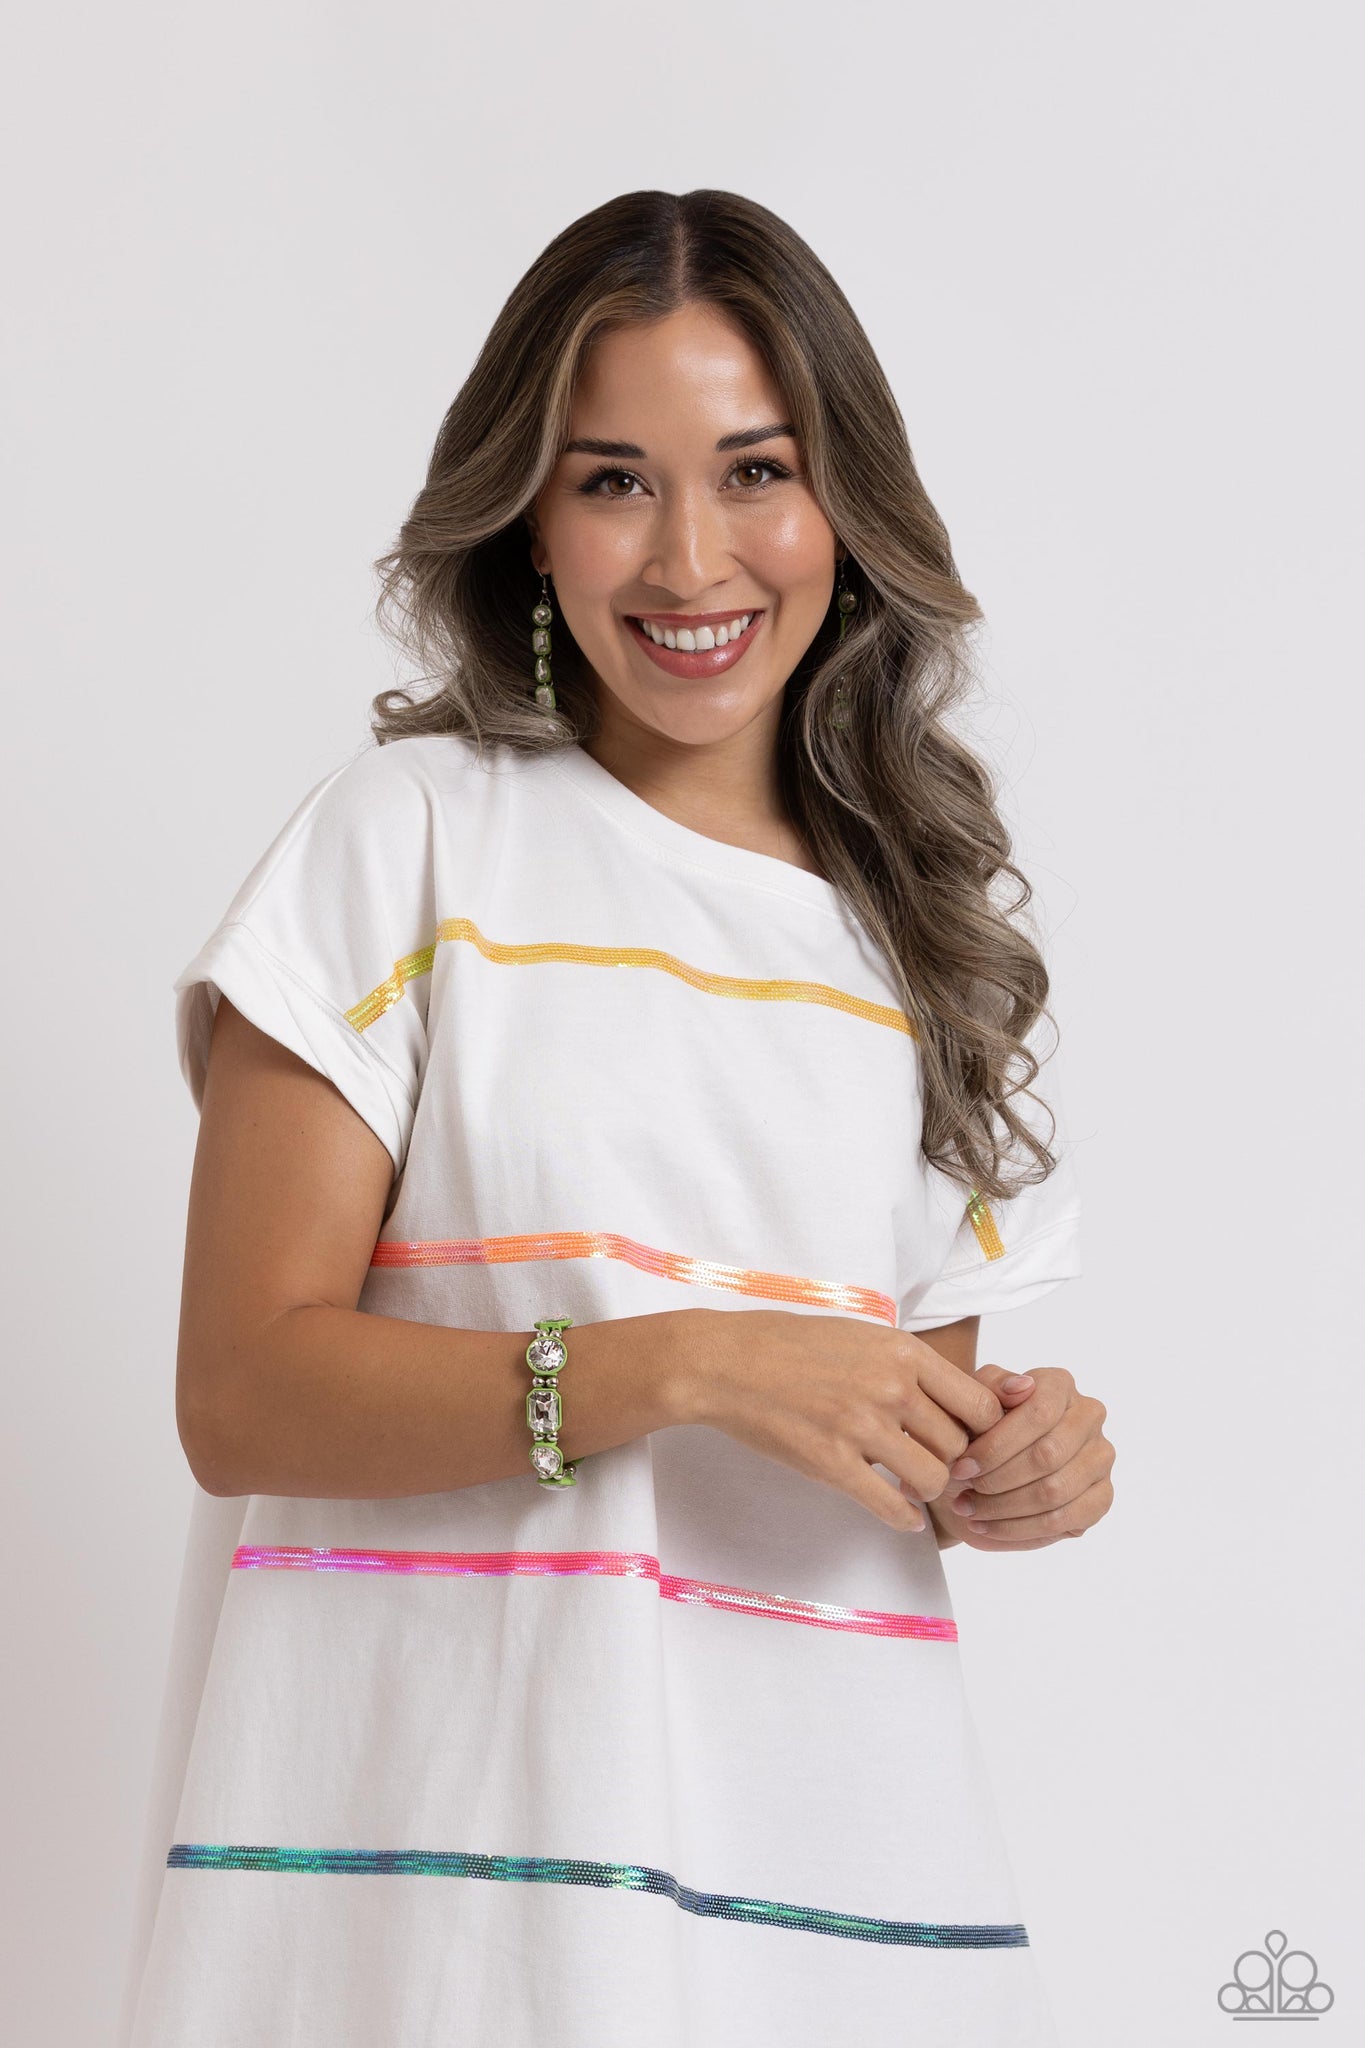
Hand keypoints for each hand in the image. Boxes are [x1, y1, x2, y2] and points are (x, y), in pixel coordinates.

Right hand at [678, 1308, 1005, 1532]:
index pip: (979, 1403)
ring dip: (928, 1489)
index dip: (982, 1429)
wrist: (724, 1361)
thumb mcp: (860, 1334)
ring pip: (933, 1479)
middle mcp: (890, 1387)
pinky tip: (902, 1515)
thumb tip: (951, 1396)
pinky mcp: (831, 1463)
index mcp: (902, 1351)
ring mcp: (861, 1426)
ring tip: (912, 1485)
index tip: (967, 1437)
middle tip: (936, 1465)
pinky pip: (891, 1507)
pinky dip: (904, 1518)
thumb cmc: (789, 1343)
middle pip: (960, 1445)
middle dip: (953, 1461)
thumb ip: (906, 1363)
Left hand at [934, 1364, 1114, 1550]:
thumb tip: (1022, 1388)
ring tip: (969, 1510)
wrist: (984, 1465)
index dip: (995, 1446)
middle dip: (997, 1480)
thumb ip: (991, 1387)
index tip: (960, 1467)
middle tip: (962, 1493)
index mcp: (1060, 1384)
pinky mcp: (1102, 1496)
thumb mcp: (972, 1401)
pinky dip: (1021, 1529)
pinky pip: (1066, 1520)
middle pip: (1048, 1456)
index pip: (1038, 1414)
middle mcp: (1089, 1416)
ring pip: (1055, 1492)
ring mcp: (1100, 1457)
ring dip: (1004, 1508)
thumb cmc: (977, 1428)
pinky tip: (988, 1526)